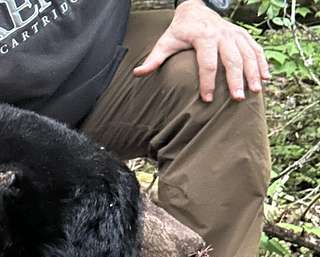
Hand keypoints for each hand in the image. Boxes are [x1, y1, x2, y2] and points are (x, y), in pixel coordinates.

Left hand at [132, 0, 270, 102]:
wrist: (195, 10)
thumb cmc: (180, 30)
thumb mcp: (165, 42)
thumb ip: (153, 59)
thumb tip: (136, 73)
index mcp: (203, 37)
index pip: (207, 63)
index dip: (208, 82)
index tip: (207, 99)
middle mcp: (222, 35)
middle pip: (231, 59)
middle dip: (235, 80)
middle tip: (236, 98)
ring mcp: (234, 34)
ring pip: (247, 54)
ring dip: (253, 73)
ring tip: (255, 91)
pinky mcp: (243, 35)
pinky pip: (255, 49)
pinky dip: (262, 63)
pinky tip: (266, 78)